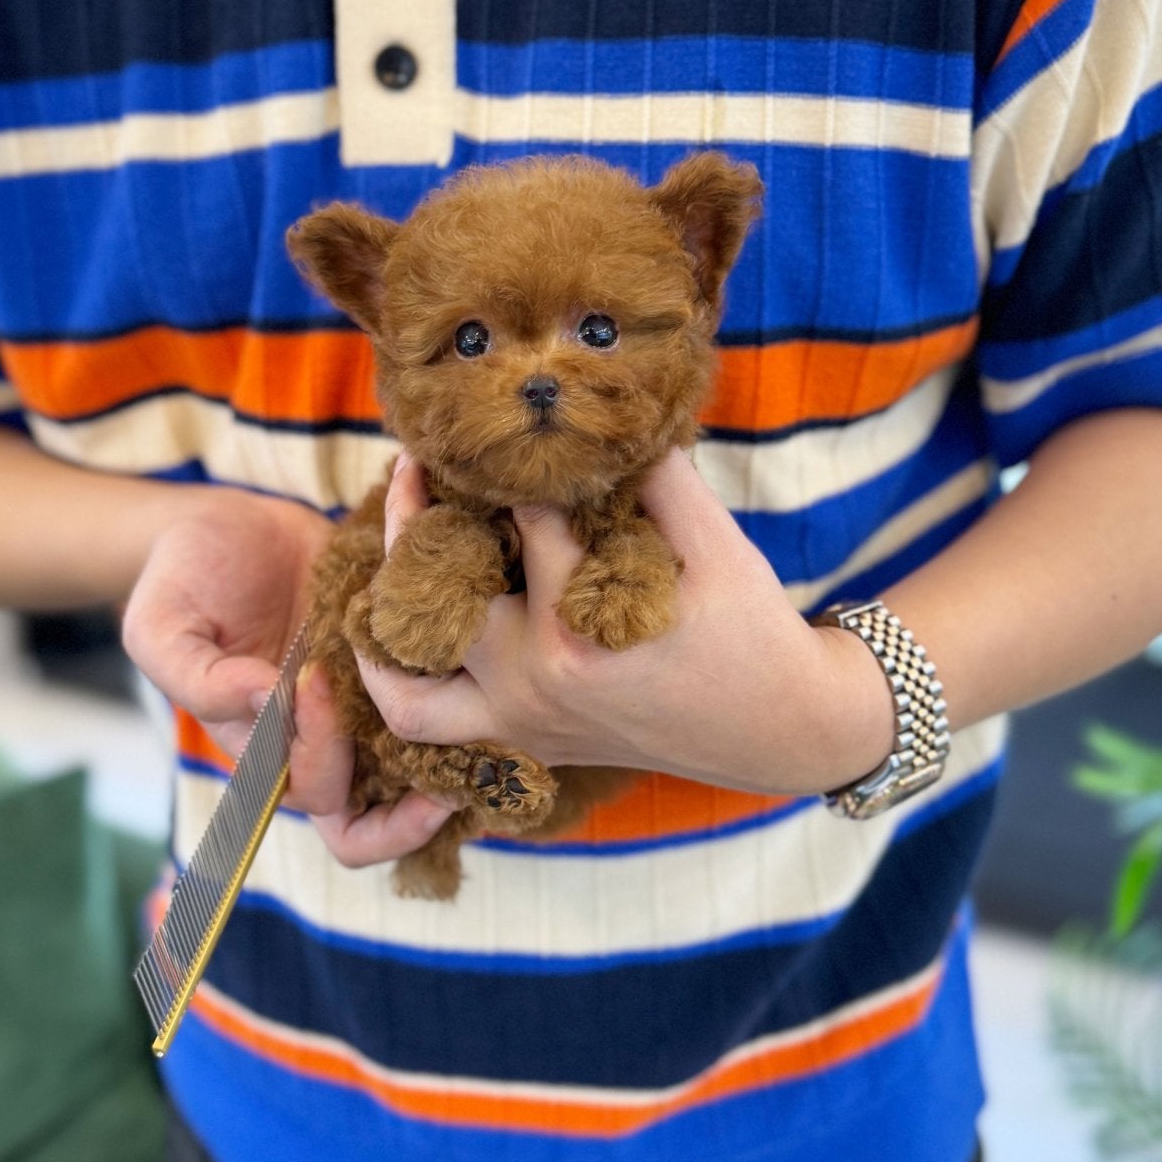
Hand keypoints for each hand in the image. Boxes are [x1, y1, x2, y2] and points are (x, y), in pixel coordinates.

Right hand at [123, 481, 458, 869]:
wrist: (228, 524)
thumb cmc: (183, 578)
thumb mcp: (161, 626)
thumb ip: (198, 678)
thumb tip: (265, 702)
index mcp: (258, 751)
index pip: (304, 791)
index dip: (318, 749)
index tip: (316, 676)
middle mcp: (313, 746)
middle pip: (364, 825)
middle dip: (404, 808)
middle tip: (438, 755)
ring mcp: (358, 715)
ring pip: (409, 788)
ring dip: (443, 776)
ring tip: (479, 743)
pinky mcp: (391, 674)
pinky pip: (431, 719)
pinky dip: (456, 717)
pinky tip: (475, 678)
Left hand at [358, 450, 896, 798]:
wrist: (781, 731)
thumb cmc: (752, 632)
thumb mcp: (718, 546)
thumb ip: (661, 477)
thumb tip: (611, 416)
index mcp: (578, 631)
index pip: (521, 524)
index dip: (507, 467)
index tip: (491, 427)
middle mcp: (535, 684)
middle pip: (438, 594)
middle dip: (417, 521)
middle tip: (414, 467)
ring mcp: (523, 724)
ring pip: (407, 692)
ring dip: (382, 635)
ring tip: (379, 573)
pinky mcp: (526, 746)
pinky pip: (431, 733)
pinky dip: (401, 691)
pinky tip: (399, 640)